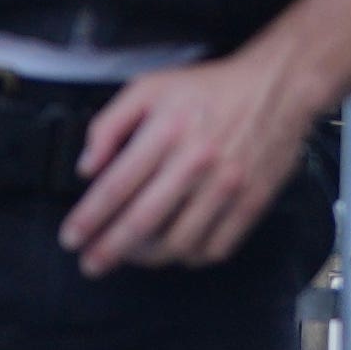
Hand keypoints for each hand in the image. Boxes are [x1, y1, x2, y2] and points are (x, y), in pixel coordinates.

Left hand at [63, 47, 320, 274]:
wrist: (279, 85)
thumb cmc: (209, 88)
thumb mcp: (151, 87)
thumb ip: (110, 123)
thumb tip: (87, 167)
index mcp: (168, 131)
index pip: (116, 187)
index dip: (87, 219)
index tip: (71, 238)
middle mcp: (197, 161)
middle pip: (142, 222)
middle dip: (108, 250)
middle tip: (91, 264)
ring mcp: (228, 184)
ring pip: (178, 243)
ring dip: (147, 258)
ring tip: (132, 255)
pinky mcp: (253, 200)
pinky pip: (215, 248)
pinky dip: (190, 257)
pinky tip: (177, 249)